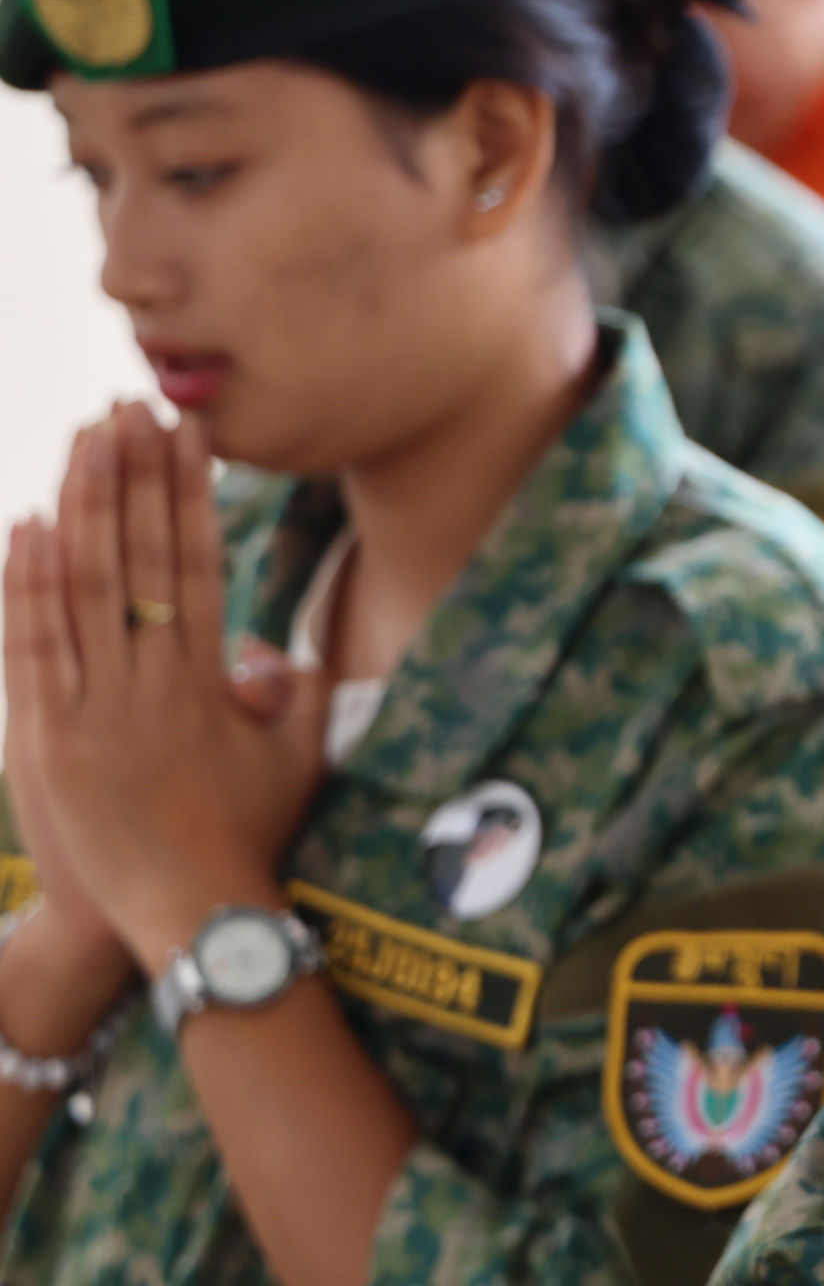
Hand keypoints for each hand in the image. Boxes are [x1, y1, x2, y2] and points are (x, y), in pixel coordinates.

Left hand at [9, 406, 328, 969]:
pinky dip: (23, 586)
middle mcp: (149, 684)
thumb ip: (290, 691)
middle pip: (136, 558)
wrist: (185, 918)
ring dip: (79, 508)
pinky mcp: (42, 743)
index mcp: (207, 680)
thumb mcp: (295, 756)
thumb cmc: (248, 835)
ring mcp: (91, 711)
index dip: (189, 493)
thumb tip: (264, 649)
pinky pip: (30, 649)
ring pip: (80, 588)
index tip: (185, 435)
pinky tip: (24, 529)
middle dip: (131, 477)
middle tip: (127, 408)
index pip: (195, 561)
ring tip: (81, 441)